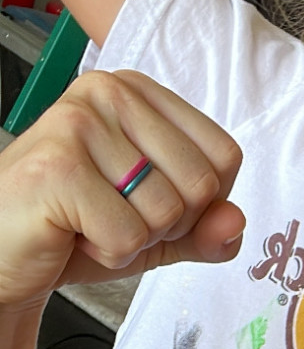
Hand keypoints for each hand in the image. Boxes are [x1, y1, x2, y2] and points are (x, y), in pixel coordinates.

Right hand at [0, 71, 244, 307]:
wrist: (2, 255)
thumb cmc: (72, 228)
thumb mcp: (157, 230)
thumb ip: (206, 228)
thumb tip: (236, 222)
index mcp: (139, 93)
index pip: (224, 156)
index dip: (199, 203)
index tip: (145, 203)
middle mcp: (110, 93)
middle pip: (201, 184)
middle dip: (165, 226)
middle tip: (111, 216)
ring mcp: (80, 123)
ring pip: (167, 211)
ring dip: (132, 240)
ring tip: (87, 222)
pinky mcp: (58, 165)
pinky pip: (128, 235)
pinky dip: (106, 252)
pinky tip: (72, 233)